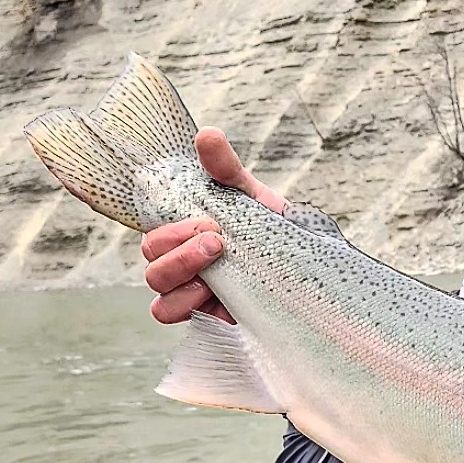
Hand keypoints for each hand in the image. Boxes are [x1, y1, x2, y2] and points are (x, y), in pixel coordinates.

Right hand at [141, 129, 287, 324]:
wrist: (311, 266)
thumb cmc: (273, 229)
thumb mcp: (251, 197)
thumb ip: (227, 169)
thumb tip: (207, 135)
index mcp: (185, 239)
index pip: (153, 238)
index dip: (170, 232)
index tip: (209, 222)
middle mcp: (184, 271)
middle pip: (152, 269)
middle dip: (180, 256)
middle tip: (218, 243)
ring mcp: (197, 301)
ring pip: (161, 305)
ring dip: (184, 288)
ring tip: (217, 276)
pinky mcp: (215, 324)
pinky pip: (187, 327)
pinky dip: (196, 313)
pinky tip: (224, 302)